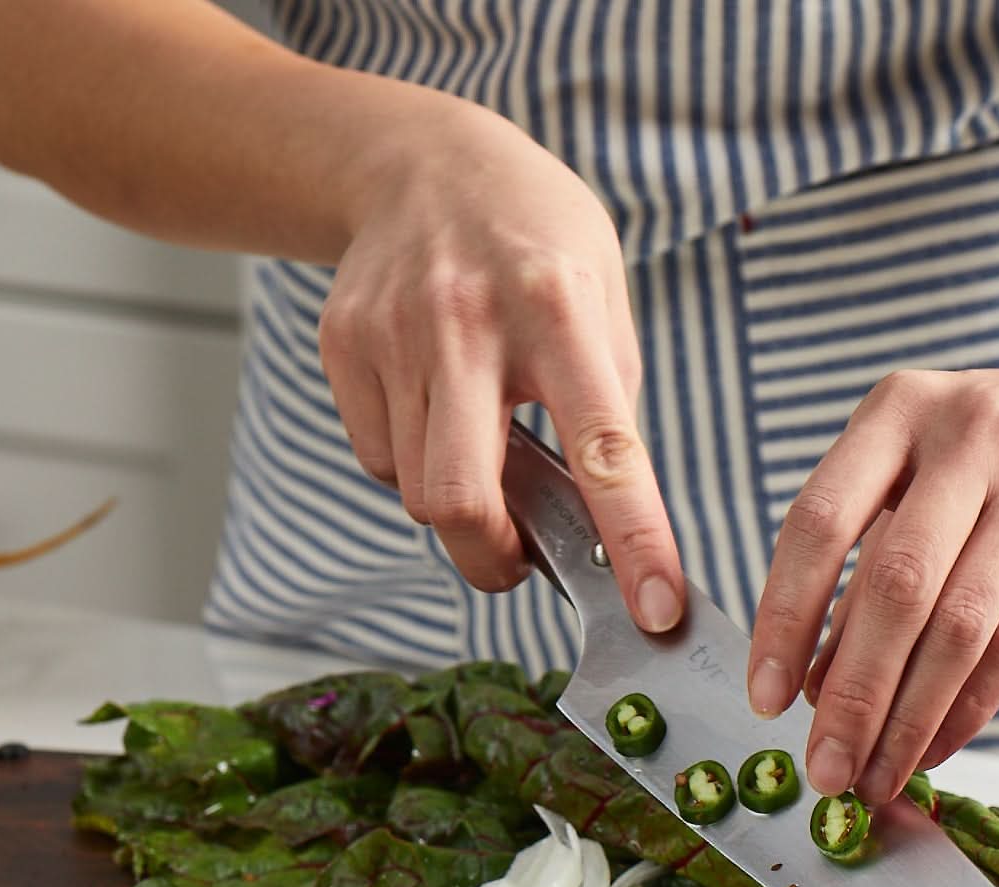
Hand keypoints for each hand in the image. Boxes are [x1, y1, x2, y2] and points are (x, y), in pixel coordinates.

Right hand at [320, 93, 683, 630]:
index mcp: (558, 309)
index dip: (634, 539)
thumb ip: (605, 409)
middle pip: (459, 500)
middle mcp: (467, 320)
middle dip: (489, 557)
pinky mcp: (344, 346)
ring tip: (480, 451)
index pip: (604, 448)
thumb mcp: (602, 302)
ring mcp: (393, 333)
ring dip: (456, 506)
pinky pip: (378, 456)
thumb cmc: (534, 243)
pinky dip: (410, 464)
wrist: (422, 163)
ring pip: (415, 491)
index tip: (654, 612)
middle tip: (517, 560)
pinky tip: (433, 414)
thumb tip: (606, 526)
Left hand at [745, 354, 998, 801]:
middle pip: (895, 589)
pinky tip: (933, 750)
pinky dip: (966, 710)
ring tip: (873, 777)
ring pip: (959, 628)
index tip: (765, 699)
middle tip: (824, 770)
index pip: (818, 524)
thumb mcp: (917, 479)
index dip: (784, 619)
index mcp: (897, 412)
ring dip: (908, 721)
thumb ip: (862, 572)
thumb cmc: (997, 456)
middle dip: (852, 696)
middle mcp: (967, 438)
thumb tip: (811, 688)